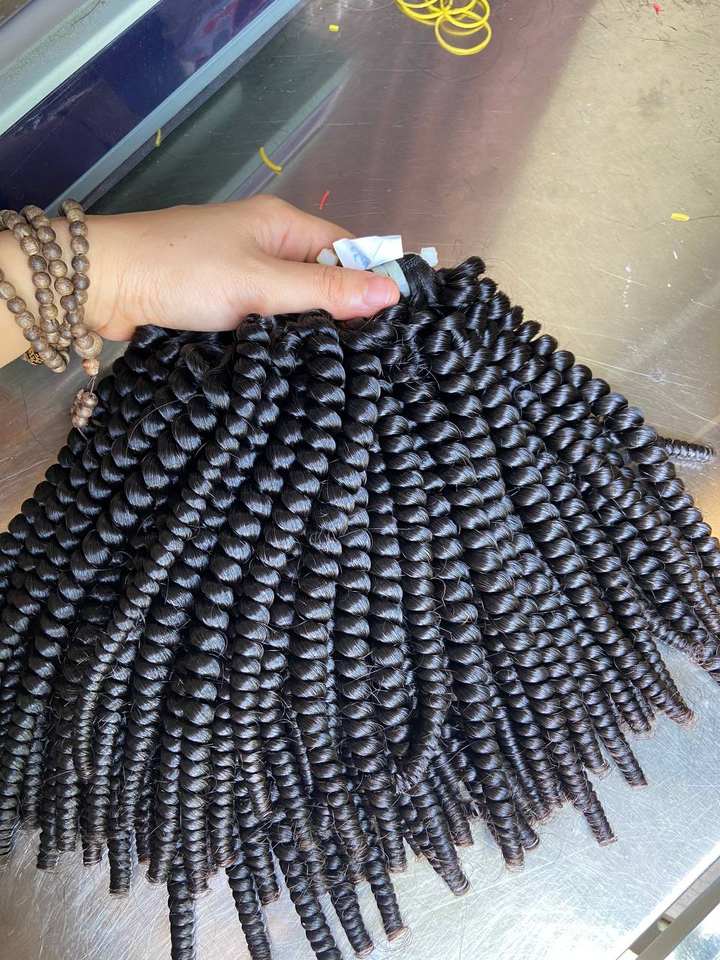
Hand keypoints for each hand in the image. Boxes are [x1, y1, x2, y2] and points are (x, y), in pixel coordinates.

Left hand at [87, 197, 399, 340]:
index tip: (391, 326)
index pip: (345, 249)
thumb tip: (392, 292)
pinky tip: (291, 365)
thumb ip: (325, 291)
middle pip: (320, 279)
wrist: (104, 285)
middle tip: (366, 358)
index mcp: (282, 224)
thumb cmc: (185, 273)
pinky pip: (263, 320)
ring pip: (291, 305)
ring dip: (305, 331)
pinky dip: (275, 339)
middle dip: (339, 313)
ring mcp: (241, 274)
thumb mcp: (262, 283)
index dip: (369, 282)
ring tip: (336, 368)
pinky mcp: (220, 303)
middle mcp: (266, 245)